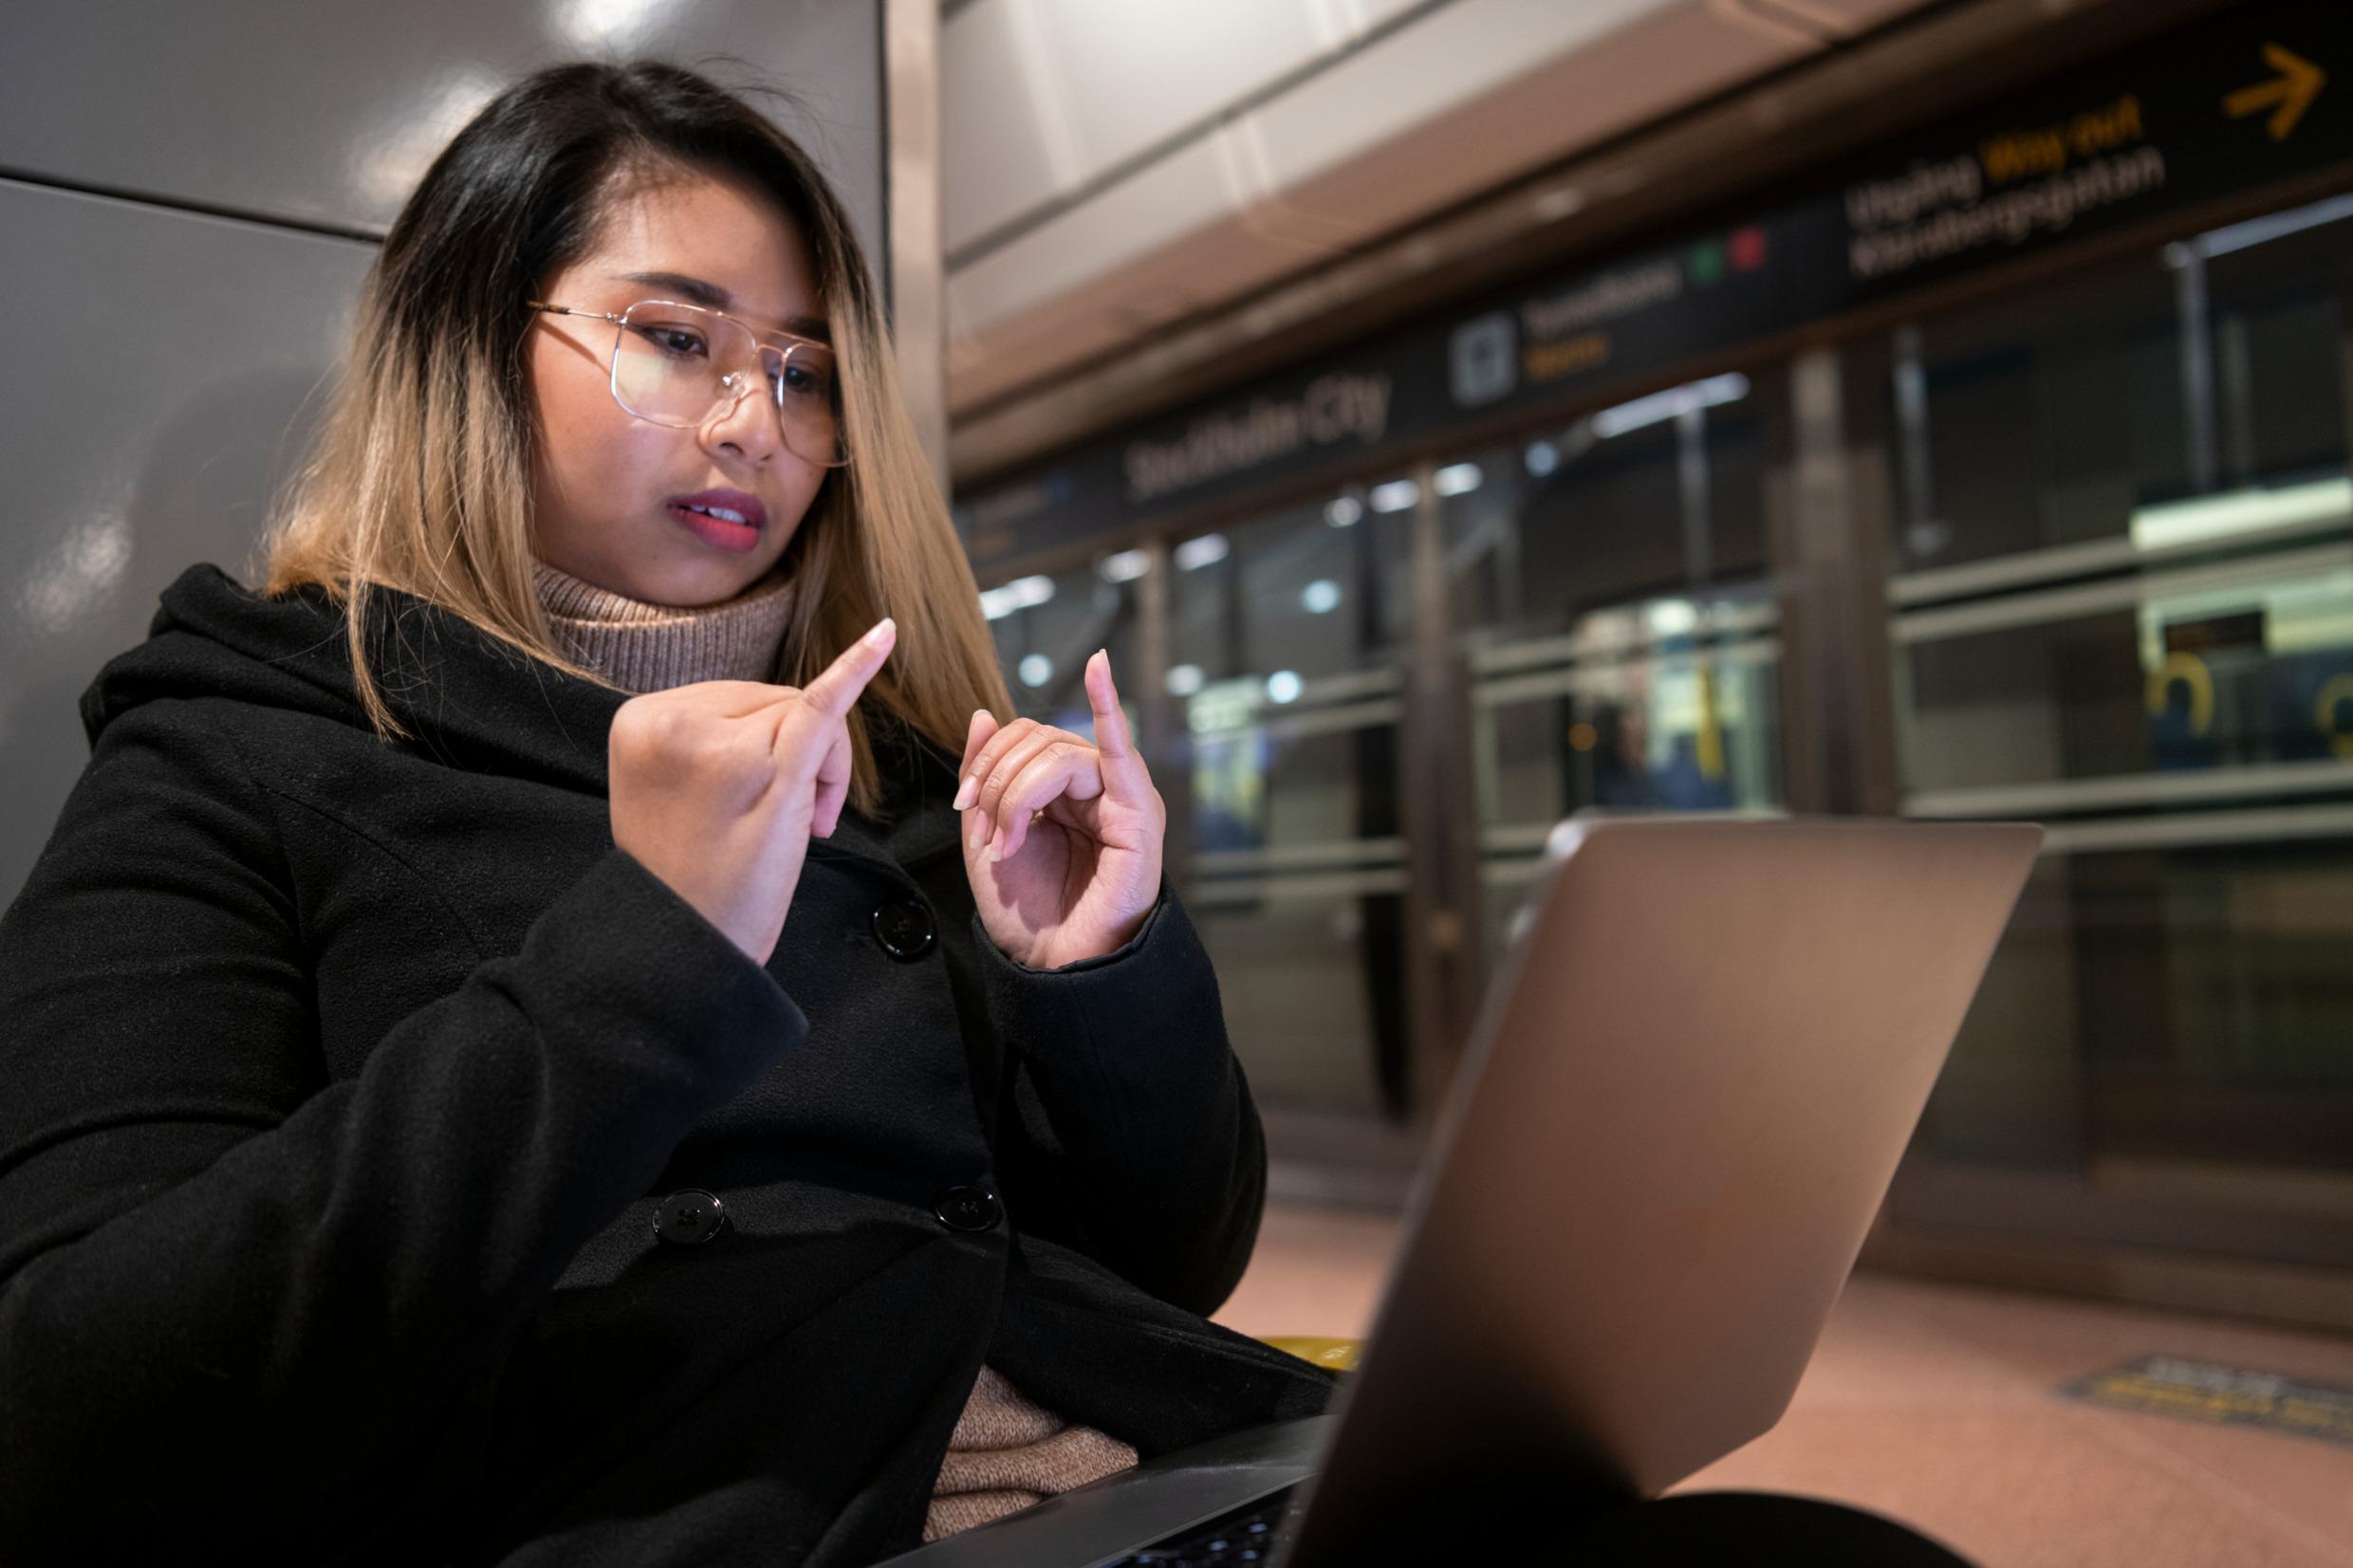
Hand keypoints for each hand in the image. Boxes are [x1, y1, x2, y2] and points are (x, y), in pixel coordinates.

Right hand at [608, 617, 896, 966]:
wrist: (683, 942)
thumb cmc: (688, 873)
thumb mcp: (671, 787)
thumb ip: (708, 738)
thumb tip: (774, 708)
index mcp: (641, 719)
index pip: (733, 699)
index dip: (763, 744)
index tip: (750, 799)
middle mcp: (673, 723)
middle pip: (772, 700)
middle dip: (798, 751)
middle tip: (785, 823)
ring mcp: (719, 746)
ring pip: (803, 712)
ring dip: (822, 768)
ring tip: (798, 827)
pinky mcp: (769, 776)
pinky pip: (822, 705)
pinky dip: (857, 666)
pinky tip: (884, 636)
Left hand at [955, 650, 1166, 968]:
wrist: (1052, 965)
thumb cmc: (1030, 912)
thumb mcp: (988, 837)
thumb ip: (985, 777)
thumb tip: (983, 713)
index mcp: (1063, 790)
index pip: (1024, 737)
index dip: (987, 760)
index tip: (963, 805)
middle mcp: (1095, 787)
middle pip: (1038, 740)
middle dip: (998, 783)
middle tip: (987, 837)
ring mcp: (1119, 797)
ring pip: (1058, 754)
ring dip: (1017, 794)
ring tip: (1006, 845)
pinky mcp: (1135, 815)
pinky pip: (1120, 752)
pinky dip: (1108, 708)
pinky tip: (1099, 671)